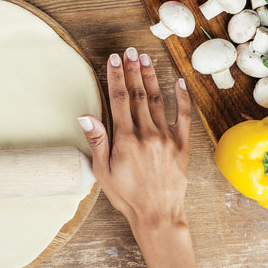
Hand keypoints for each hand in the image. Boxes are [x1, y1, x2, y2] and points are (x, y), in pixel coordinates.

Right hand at [77, 47, 190, 234]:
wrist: (157, 215)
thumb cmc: (126, 195)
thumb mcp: (102, 171)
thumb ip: (97, 140)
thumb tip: (85, 116)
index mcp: (125, 139)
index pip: (119, 99)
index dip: (115, 77)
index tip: (113, 60)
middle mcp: (147, 134)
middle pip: (138, 94)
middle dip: (132, 70)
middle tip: (129, 51)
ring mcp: (166, 138)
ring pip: (157, 100)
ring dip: (151, 77)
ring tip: (145, 58)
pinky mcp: (181, 145)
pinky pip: (183, 116)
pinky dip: (181, 97)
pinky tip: (178, 81)